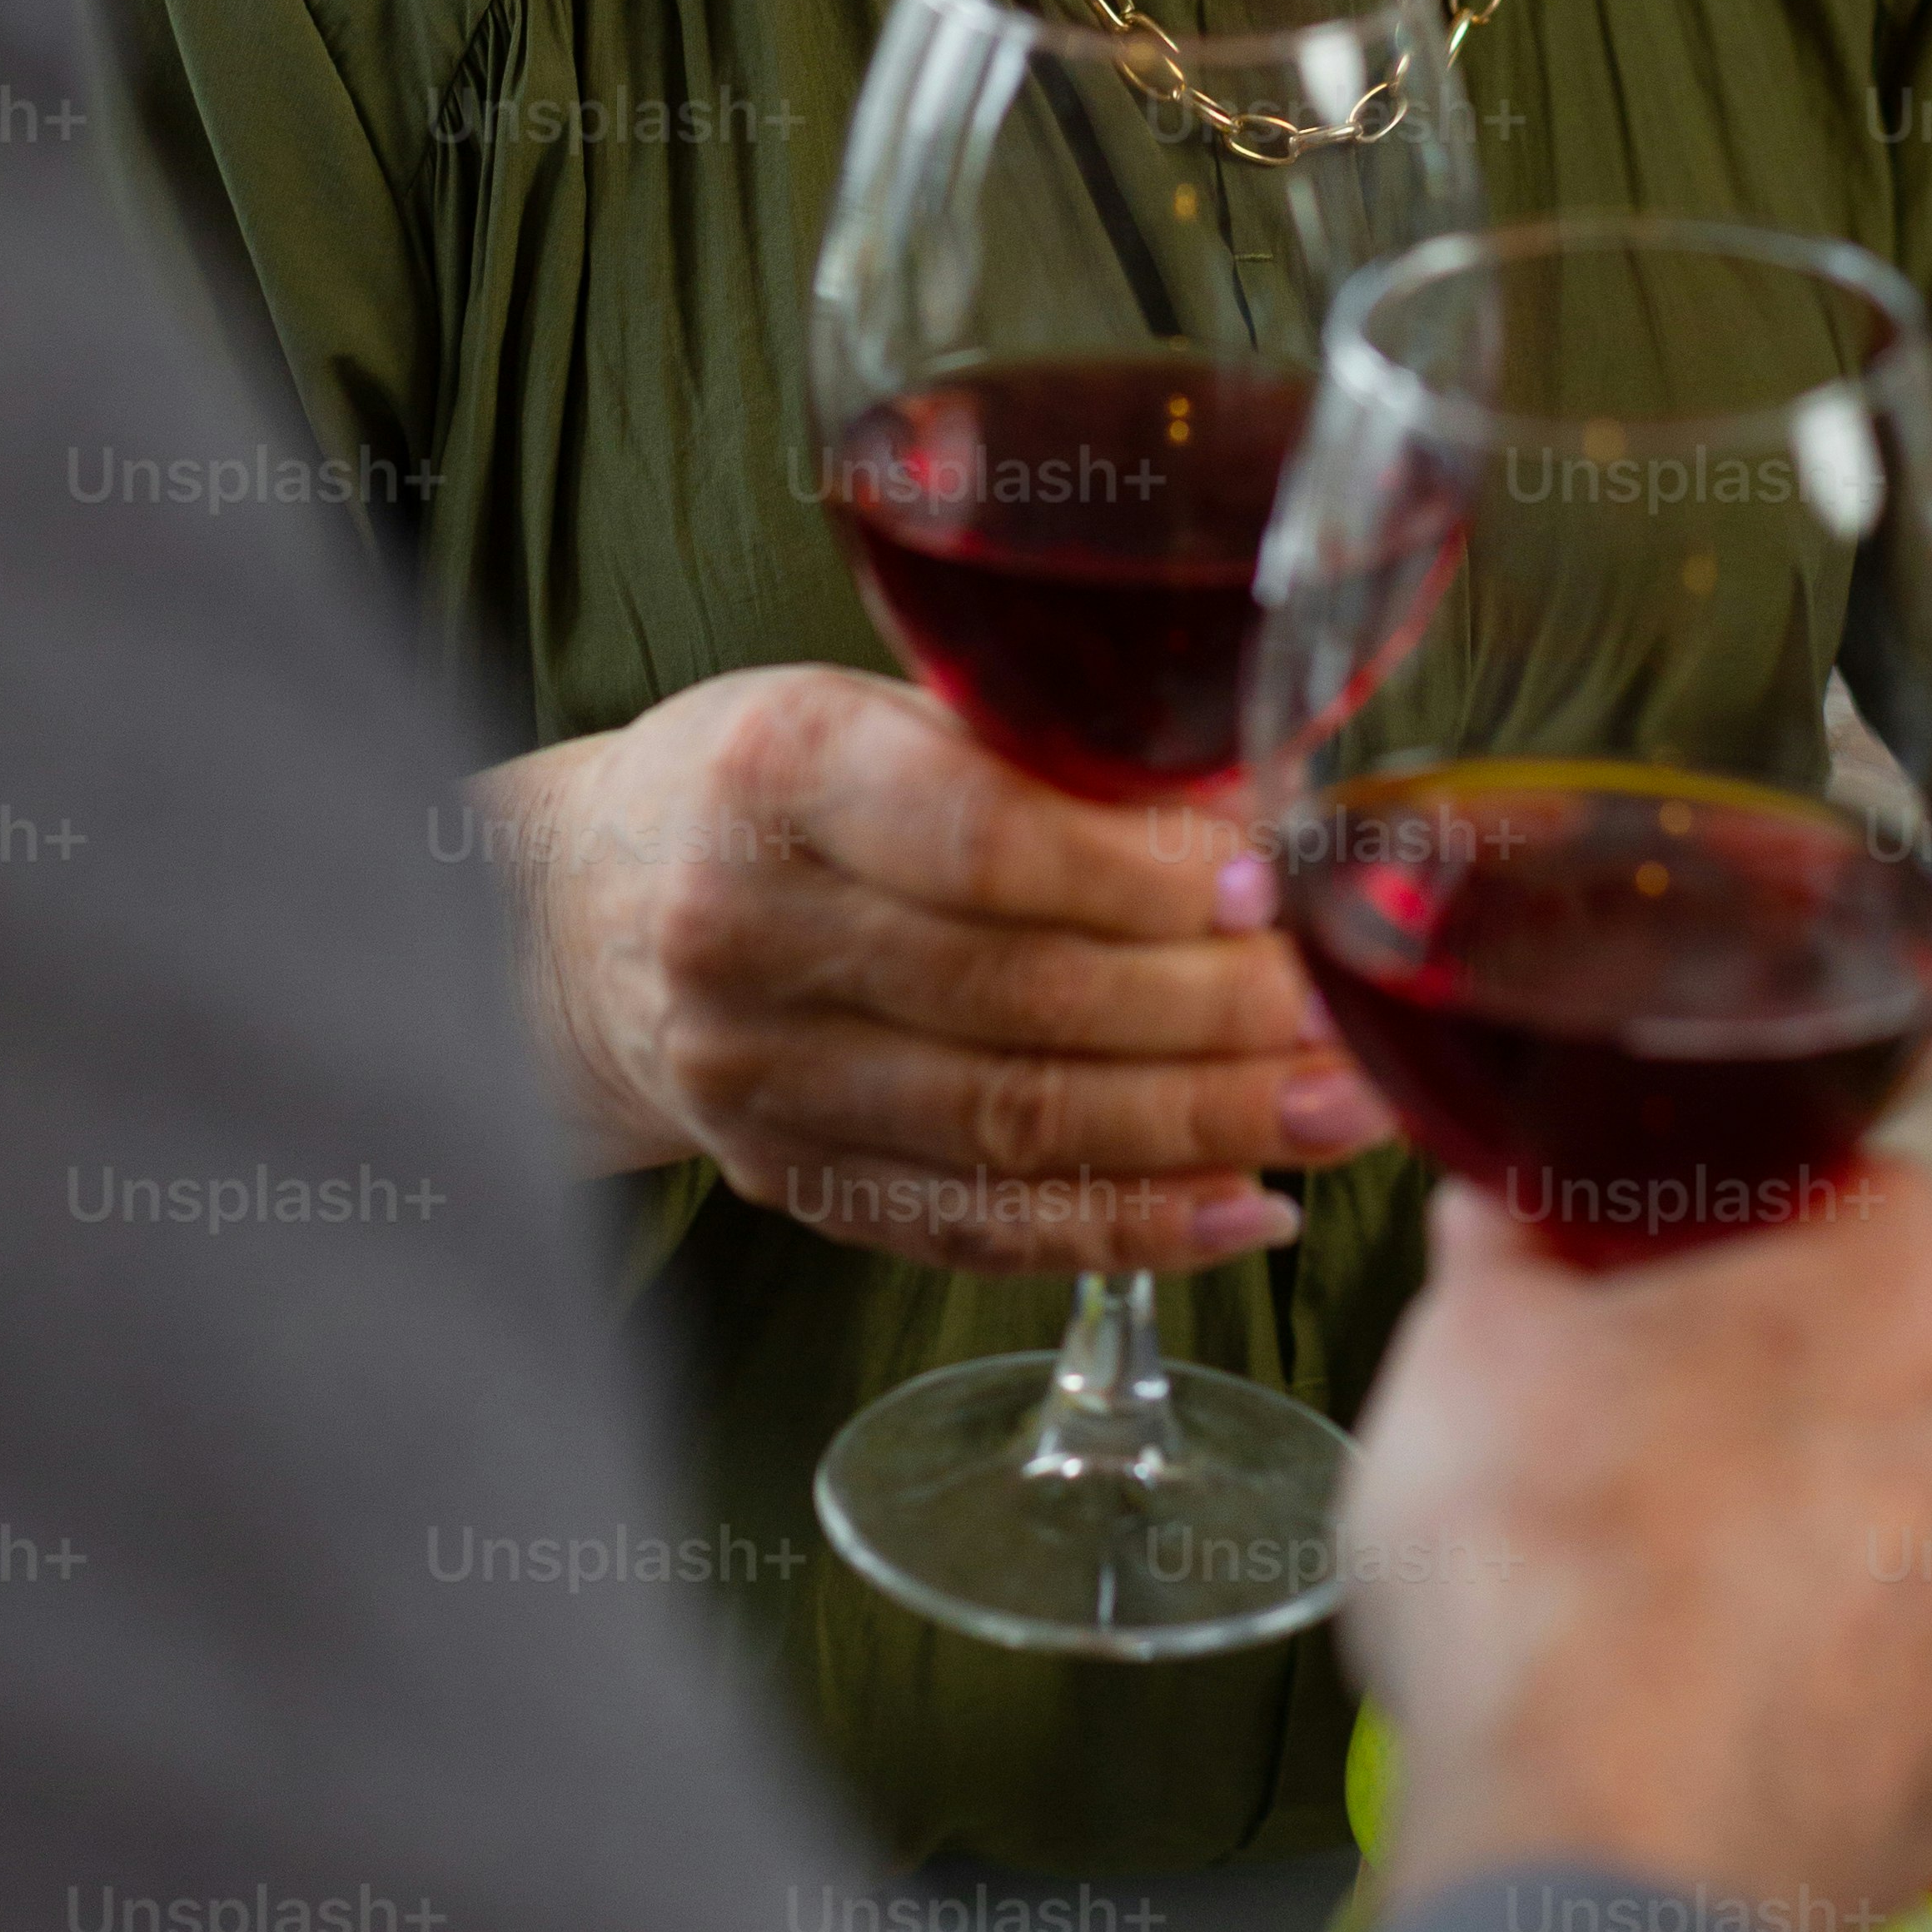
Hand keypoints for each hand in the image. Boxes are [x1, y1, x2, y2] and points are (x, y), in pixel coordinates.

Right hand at [466, 665, 1396, 1273]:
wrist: (587, 907)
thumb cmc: (768, 780)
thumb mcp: (872, 703)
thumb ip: (1038, 755)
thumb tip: (1257, 814)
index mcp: (773, 771)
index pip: (978, 838)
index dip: (1137, 874)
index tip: (1267, 884)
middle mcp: (745, 930)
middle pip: (1015, 999)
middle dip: (1211, 1018)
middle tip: (1344, 1018)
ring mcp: (756, 1077)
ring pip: (1011, 1127)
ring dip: (1199, 1132)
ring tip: (1336, 1114)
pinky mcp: (786, 1181)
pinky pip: (976, 1228)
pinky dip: (1123, 1228)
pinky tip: (1241, 1209)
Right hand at [1345, 1167, 1931, 1931]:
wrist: (1602, 1866)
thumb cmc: (1548, 1556)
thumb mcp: (1468, 1340)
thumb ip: (1502, 1248)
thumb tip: (1498, 1217)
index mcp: (1917, 1281)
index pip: (1833, 1189)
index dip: (1714, 1221)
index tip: (1627, 1273)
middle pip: (1877, 1356)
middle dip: (1765, 1375)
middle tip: (1620, 1413)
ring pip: (1894, 1514)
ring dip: (1796, 1523)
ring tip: (1646, 1570)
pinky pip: (1892, 1663)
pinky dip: (1811, 1662)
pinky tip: (1690, 1687)